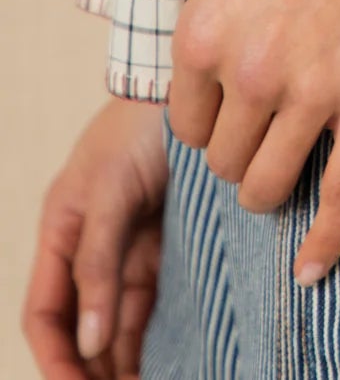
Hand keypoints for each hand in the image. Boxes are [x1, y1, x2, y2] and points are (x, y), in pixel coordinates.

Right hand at [22, 96, 166, 379]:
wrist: (193, 88)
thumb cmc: (140, 128)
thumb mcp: (109, 192)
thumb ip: (98, 263)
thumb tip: (90, 341)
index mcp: (60, 232)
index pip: (46, 314)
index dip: (56, 359)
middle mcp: (89, 248)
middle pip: (80, 327)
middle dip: (90, 372)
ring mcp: (126, 248)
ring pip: (115, 323)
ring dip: (121, 363)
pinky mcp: (164, 245)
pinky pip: (149, 305)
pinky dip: (150, 338)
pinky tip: (164, 366)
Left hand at [166, 0, 339, 285]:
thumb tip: (212, 20)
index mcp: (206, 30)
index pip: (188, 120)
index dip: (210, 122)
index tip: (233, 114)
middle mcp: (250, 71)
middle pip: (226, 159)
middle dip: (242, 154)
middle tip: (268, 136)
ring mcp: (312, 88)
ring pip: (271, 184)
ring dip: (273, 191)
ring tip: (288, 179)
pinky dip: (326, 239)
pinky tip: (313, 268)